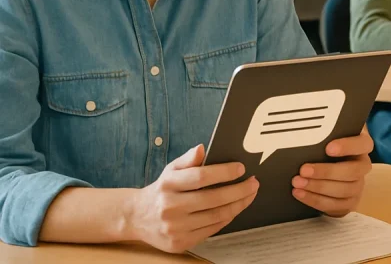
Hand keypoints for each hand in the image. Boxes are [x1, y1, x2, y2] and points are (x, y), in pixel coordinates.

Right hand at [124, 145, 258, 252]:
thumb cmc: (161, 190)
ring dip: (239, 204)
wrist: (136, 218)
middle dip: (240, 190)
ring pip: (216, 216)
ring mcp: (174, 228)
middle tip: (254, 182)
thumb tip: (202, 148)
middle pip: (213, 199)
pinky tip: (235, 208)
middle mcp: (170, 207)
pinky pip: (212, 229)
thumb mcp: (170, 170)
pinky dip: (227, 218)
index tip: (242, 168)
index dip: (224, 172)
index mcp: (168, 185)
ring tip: (250, 194)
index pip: (201, 177)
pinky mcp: (179, 243)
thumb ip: (188, 159)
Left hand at [291, 127, 372, 216]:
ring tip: (298, 183)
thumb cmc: (329, 146)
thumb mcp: (329, 136)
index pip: (362, 144)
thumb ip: (324, 135)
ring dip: (318, 187)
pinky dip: (315, 200)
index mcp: (362, 145)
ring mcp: (358, 186)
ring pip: (344, 190)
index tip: (328, 148)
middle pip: (352, 171)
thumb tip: (304, 136)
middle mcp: (362, 166)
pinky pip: (335, 205)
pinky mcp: (349, 202)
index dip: (347, 147)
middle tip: (304, 170)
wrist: (331, 164)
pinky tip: (301, 193)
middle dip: (326, 172)